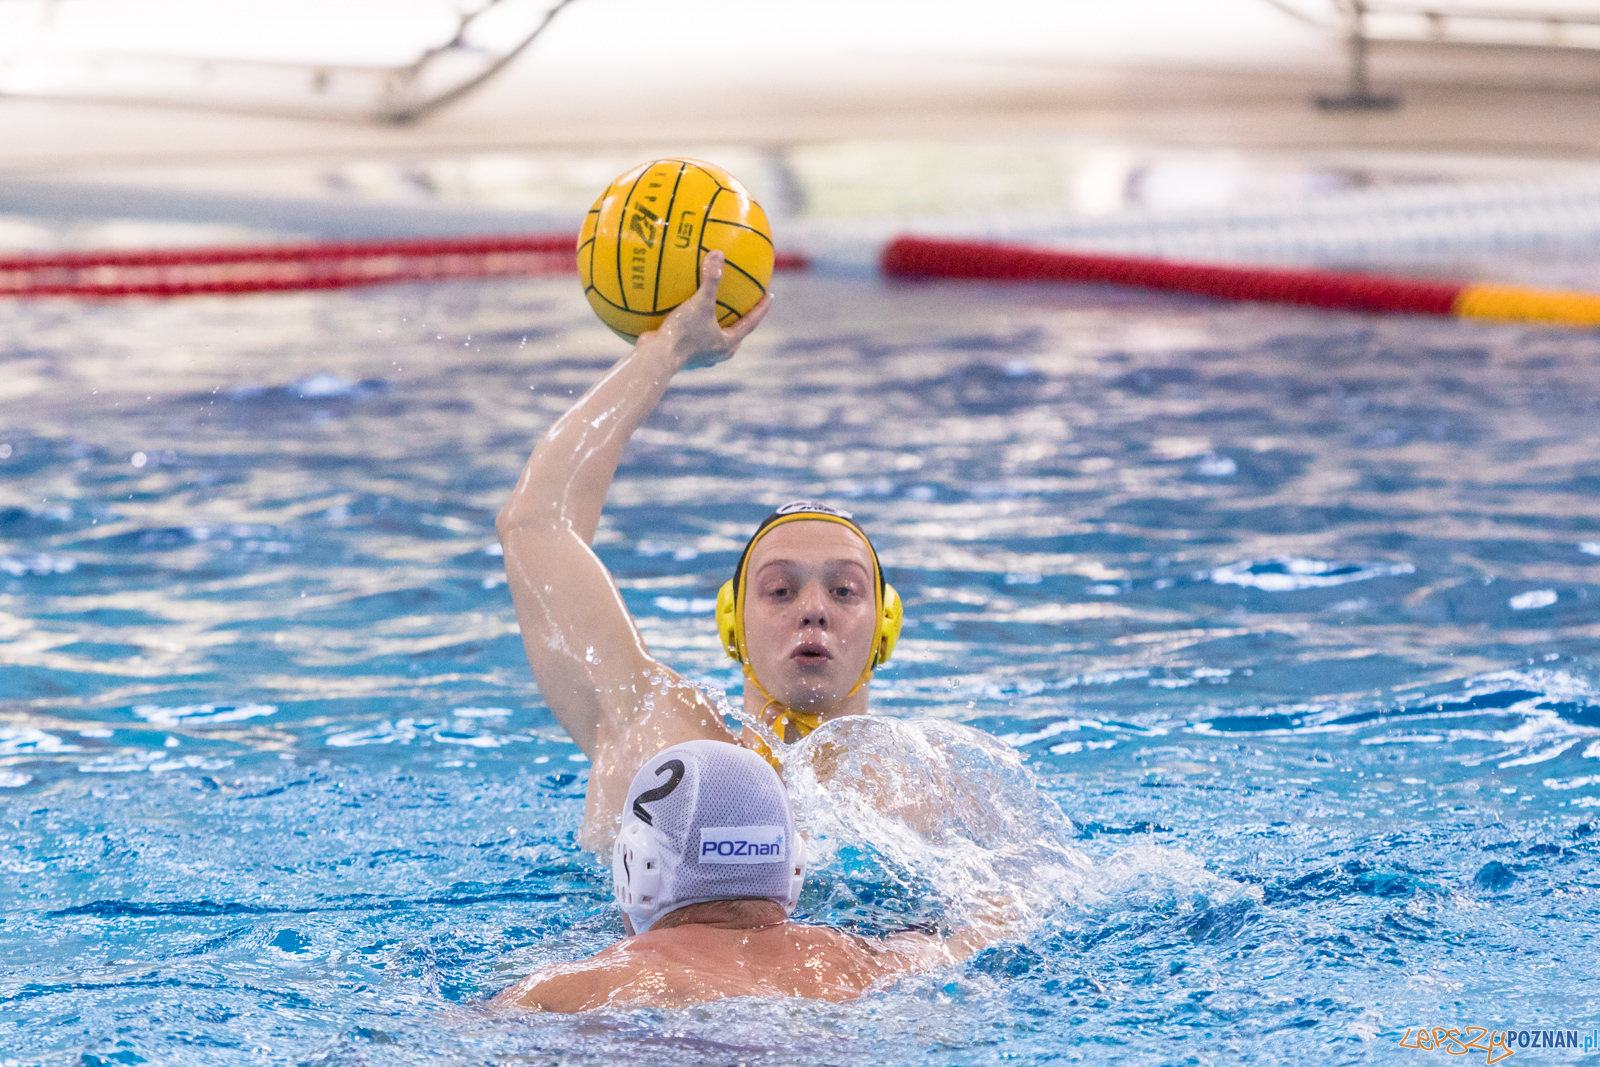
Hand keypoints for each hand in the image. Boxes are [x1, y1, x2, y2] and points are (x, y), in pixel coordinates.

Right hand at [651, 250, 772, 369]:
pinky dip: (694, 324)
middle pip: (736, 334)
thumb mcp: (699, 304)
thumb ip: (710, 280)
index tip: (771, 295)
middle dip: (742, 321)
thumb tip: (718, 254)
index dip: (761, 308)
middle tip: (746, 306)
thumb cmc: (683, 333)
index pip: (751, 323)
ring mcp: (700, 357)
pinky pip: (694, 337)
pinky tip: (684, 312)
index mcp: (727, 344)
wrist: (656, 359)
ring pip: (715, 338)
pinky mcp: (683, 356)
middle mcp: (716, 353)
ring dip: (717, 325)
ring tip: (716, 311)